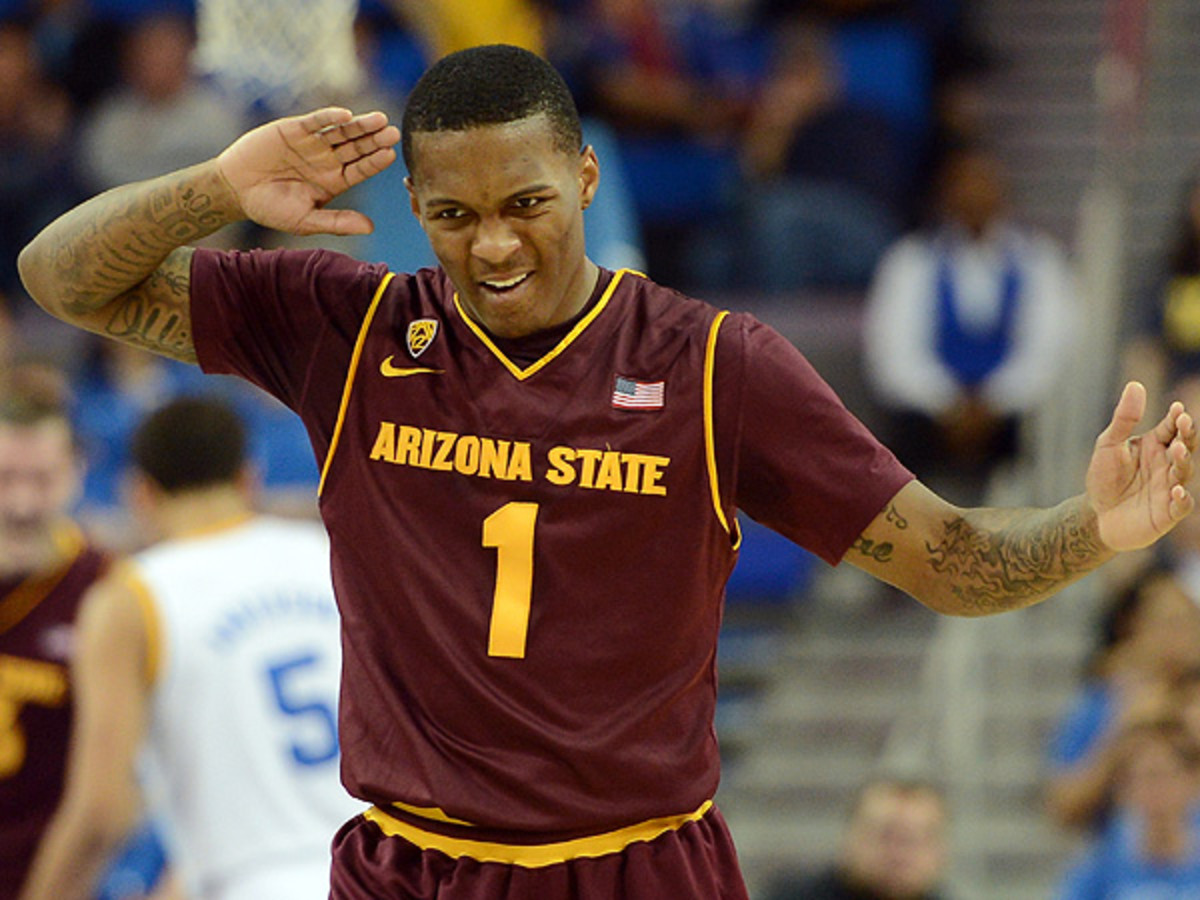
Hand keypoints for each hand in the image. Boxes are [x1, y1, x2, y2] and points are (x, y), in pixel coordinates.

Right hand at [215, 107, 398, 235]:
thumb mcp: (305, 220)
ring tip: (380, 119)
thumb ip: (337, 222)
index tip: (391, 155)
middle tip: (394, 133)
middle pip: (357, 147)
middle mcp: (328, 160)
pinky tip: (345, 115)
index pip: (361, 170)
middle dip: (375, 140)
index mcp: (334, 182)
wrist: (235, 190)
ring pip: (341, 132)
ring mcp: (313, 143)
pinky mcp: (295, 129)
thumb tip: (371, 228)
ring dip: (360, 125)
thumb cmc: (270, 209)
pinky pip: (316, 121)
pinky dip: (329, 117)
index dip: (375, 162)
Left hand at [1087, 381, 1195, 549]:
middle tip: (1184, 425)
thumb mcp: (1109, 444)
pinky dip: (1182, 499)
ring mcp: (1169, 488)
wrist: (1095, 515)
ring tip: (1177, 449)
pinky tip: (1176, 490)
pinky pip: (1181, 506)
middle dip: (1187, 435)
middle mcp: (1167, 465)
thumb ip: (1124, 419)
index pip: (1173, 428)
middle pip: (1185, 447)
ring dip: (1183, 461)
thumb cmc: (1104, 477)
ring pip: (1184, 472)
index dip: (1178, 419)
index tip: (1178, 410)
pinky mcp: (1166, 513)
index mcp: (1156, 446)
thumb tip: (1136, 384)